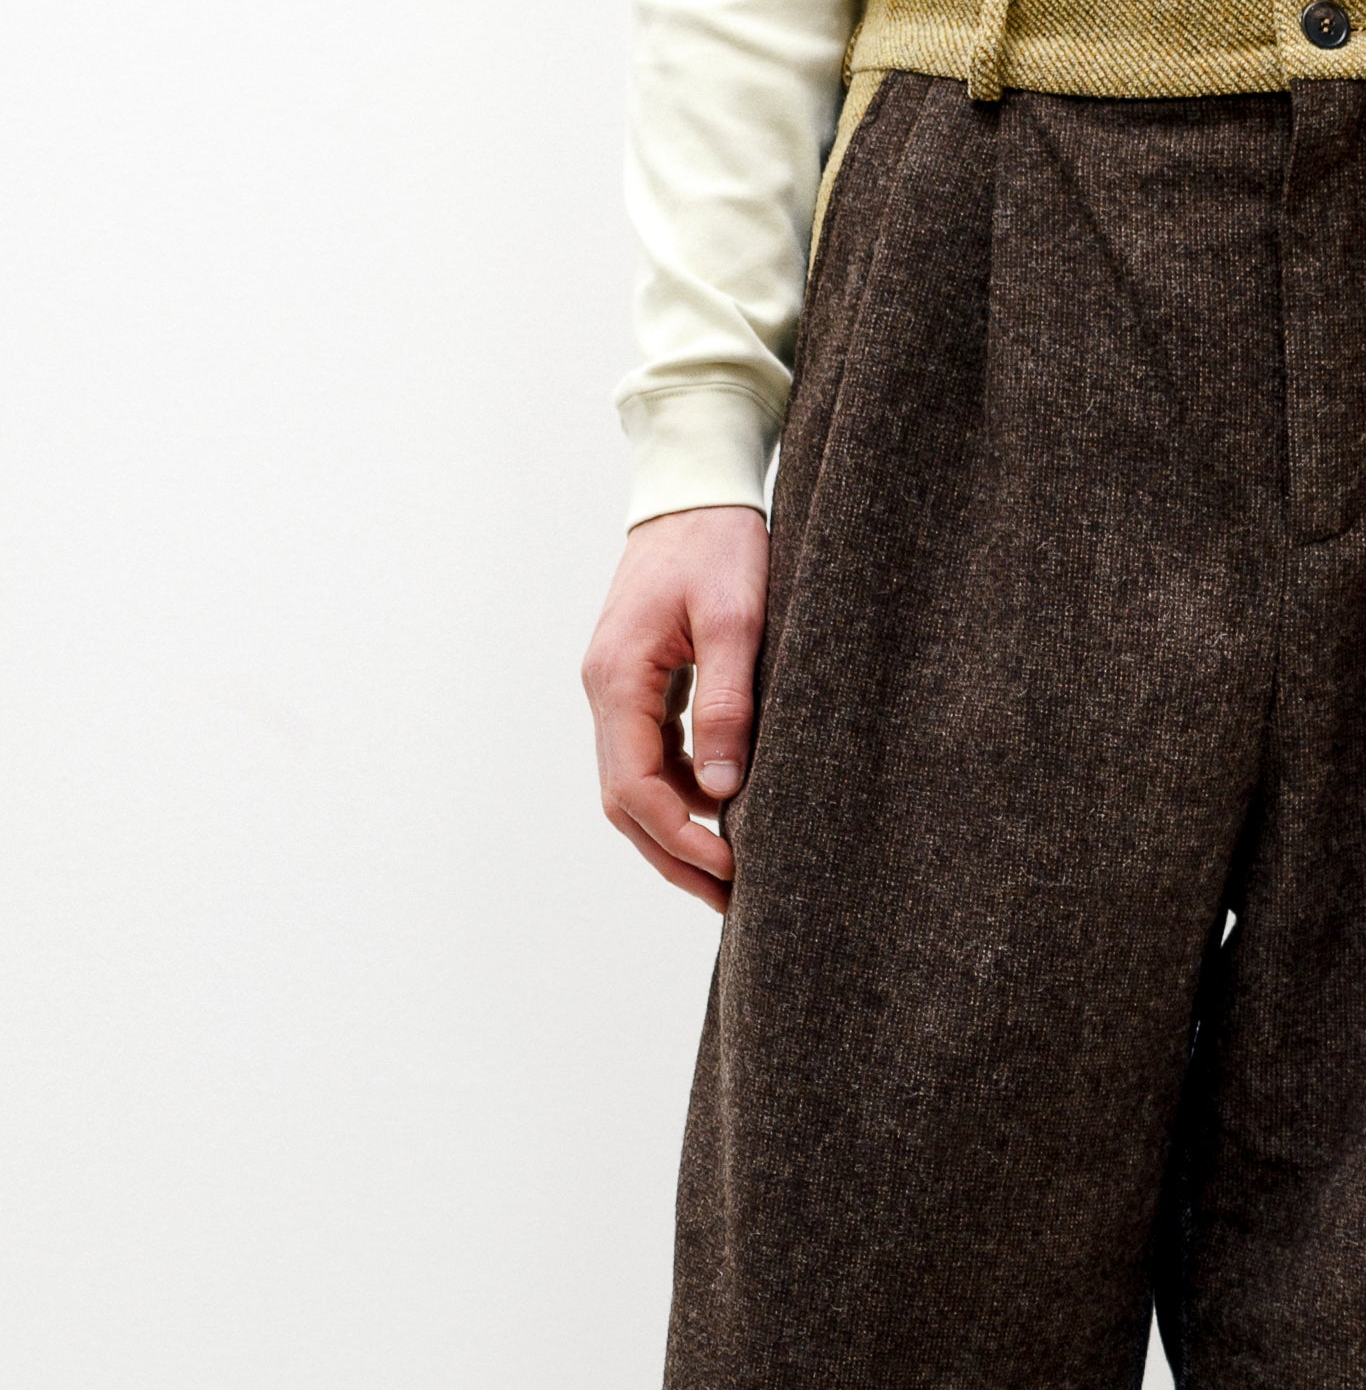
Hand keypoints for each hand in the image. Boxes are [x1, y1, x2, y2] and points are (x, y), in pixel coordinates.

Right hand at [581, 505, 769, 910]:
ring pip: (636, 784)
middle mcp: (605, 690)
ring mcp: (617, 689)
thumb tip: (723, 789)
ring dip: (678, 831)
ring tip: (733, 871)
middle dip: (674, 856)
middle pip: (626, 802)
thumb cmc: (720, 543)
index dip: (680, 840)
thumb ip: (727, 704)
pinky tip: (727, 811)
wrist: (694, 487)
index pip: (636, 788)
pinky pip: (652, 755)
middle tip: (731, 902)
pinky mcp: (639, 683)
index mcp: (618, 679)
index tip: (732, 870)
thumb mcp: (737, 621)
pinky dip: (684, 793)